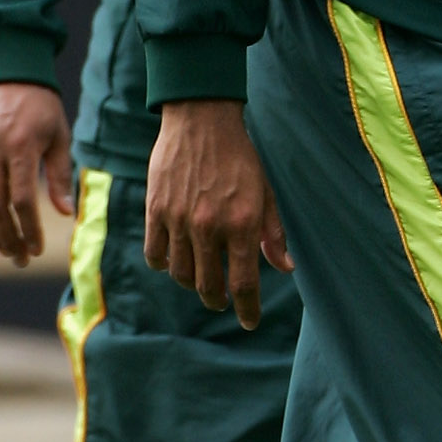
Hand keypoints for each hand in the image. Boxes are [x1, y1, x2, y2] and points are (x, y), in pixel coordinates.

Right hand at [0, 83, 74, 264]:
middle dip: (7, 239)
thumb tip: (66, 213)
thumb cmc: (38, 106)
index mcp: (19, 147)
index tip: (37, 250)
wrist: (1, 71)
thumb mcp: (58, 135)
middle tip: (20, 259)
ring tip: (4, 249)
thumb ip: (59, 175)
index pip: (21, 200)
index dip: (29, 230)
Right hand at [143, 98, 291, 329]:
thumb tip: (285, 267)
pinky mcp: (156, 211)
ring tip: (201, 278)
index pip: (244, 283)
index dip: (248, 309)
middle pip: (209, 286)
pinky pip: (156, 255)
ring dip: (193, 283)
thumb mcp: (266, 193)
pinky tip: (175, 259)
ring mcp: (180, 220)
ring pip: (181, 274)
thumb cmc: (240, 157)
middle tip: (223, 301)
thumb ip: (273, 233)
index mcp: (243, 223)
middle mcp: (210, 227)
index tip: (250, 321)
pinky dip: (165, 264)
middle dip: (218, 300)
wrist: (201, 120)